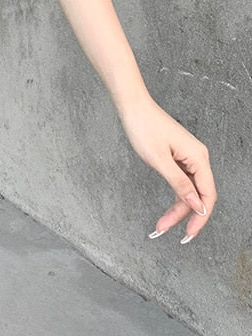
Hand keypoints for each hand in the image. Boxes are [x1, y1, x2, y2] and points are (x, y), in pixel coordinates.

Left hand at [119, 96, 216, 243]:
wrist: (132, 106)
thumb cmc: (144, 127)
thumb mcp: (159, 160)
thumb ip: (179, 183)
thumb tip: (198, 206)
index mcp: (198, 157)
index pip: (207, 195)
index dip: (200, 217)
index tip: (189, 234)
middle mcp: (197, 158)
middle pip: (197, 195)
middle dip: (183, 216)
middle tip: (167, 232)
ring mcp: (187, 157)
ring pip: (187, 191)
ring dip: (176, 208)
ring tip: (161, 225)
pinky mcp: (177, 157)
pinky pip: (180, 182)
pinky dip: (174, 195)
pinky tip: (167, 209)